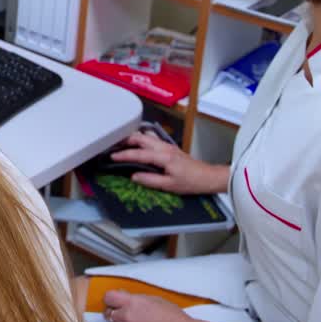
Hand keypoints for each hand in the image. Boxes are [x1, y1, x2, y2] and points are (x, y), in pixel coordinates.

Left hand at [103, 289, 192, 321]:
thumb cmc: (173, 318)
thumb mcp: (154, 300)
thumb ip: (135, 298)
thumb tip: (122, 296)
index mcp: (132, 303)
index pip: (108, 297)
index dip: (111, 298)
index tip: (113, 300)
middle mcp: (127, 318)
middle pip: (109, 313)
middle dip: (116, 312)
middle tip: (126, 314)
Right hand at [109, 132, 227, 193]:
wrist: (207, 177)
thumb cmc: (191, 182)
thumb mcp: (169, 186)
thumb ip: (150, 180)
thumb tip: (134, 176)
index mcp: (163, 157)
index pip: (139, 154)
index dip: (124, 155)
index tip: (113, 156)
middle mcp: (164, 148)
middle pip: (141, 137)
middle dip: (125, 140)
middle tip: (113, 145)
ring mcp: (167, 146)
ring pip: (146, 136)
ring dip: (133, 138)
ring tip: (122, 144)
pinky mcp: (170, 148)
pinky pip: (152, 139)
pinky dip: (141, 140)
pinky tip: (138, 146)